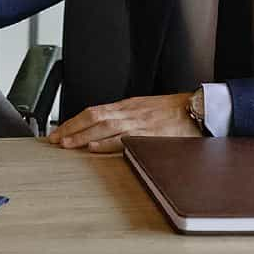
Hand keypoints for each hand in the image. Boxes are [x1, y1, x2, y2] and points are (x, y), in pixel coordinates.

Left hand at [46, 93, 199, 151]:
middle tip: (54, 139)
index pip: (93, 111)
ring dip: (82, 135)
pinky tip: (92, 147)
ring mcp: (138, 122)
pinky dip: (106, 143)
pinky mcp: (149, 134)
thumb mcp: (145, 108)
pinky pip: (123, 138)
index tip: (59, 131)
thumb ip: (127, 116)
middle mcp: (129, 112)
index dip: (74, 121)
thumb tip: (106, 128)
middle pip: (93, 117)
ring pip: (103, 126)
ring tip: (65, 144)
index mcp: (127, 106)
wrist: (198, 108)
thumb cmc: (174, 110)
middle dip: (71, 128)